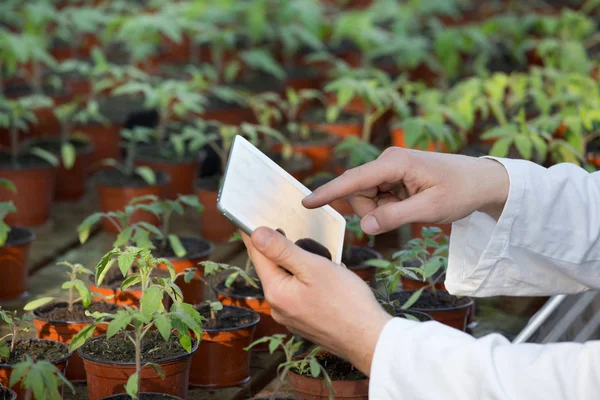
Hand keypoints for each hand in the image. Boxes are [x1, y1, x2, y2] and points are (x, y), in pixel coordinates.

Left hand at [241, 227, 390, 375]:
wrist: (370, 339)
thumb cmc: (346, 301)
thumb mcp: (313, 267)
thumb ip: (282, 250)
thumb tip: (256, 234)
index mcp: (276, 292)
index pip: (257, 255)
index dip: (254, 233)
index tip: (250, 217)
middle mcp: (278, 308)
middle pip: (273, 268)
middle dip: (282, 250)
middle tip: (291, 231)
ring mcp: (292, 317)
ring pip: (288, 281)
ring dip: (298, 265)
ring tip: (317, 256)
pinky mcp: (306, 322)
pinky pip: (300, 294)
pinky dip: (307, 281)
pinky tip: (326, 278)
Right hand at [303, 148, 509, 234]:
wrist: (482, 181)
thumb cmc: (460, 191)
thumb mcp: (429, 208)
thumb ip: (394, 217)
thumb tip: (363, 226)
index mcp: (394, 162)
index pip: (354, 179)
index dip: (328, 192)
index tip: (306, 202)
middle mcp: (387, 162)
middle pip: (358, 192)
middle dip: (371, 210)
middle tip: (404, 214)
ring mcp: (389, 169)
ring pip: (366, 197)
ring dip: (381, 210)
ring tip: (411, 208)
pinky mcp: (393, 177)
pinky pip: (377, 197)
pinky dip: (387, 207)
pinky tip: (409, 205)